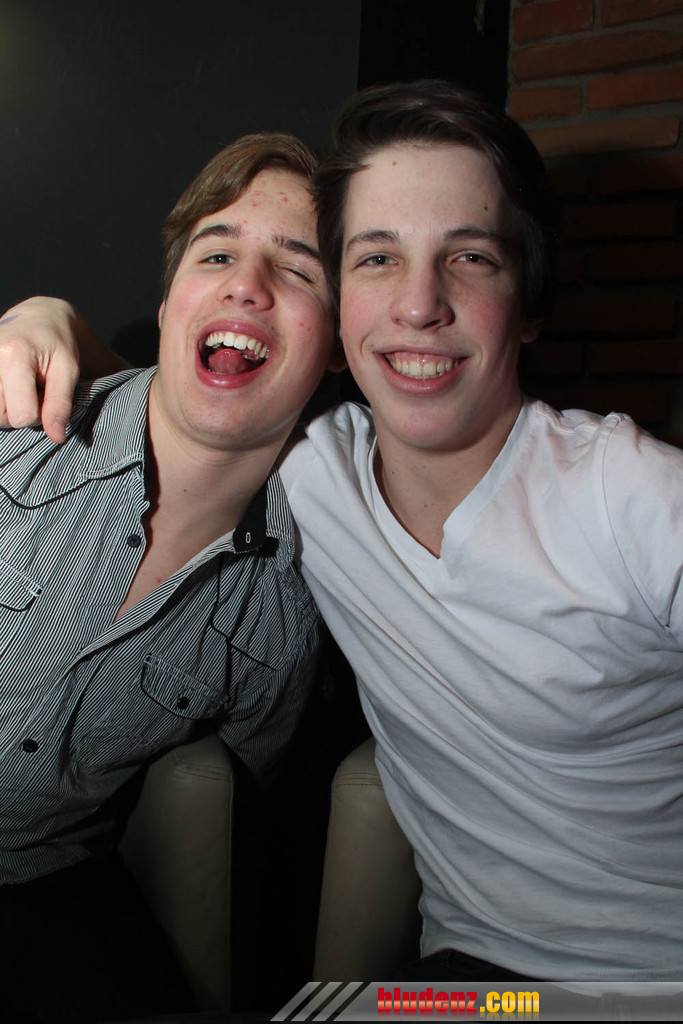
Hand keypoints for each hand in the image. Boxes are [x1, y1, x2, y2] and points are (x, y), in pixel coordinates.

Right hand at [0, 297, 83, 442]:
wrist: (37, 318)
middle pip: (1, 417)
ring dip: (8, 407)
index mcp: (13, 357)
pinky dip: (0, 401)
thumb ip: (60, 404)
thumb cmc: (56, 342)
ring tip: (21, 386)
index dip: (39, 413)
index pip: (22, 415)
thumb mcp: (68, 370)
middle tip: (33, 389)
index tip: (45, 393)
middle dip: (21, 411)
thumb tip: (56, 437)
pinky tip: (9, 385)